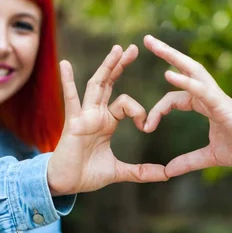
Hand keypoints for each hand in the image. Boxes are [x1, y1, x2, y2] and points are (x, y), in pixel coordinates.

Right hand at [48, 45, 167, 194]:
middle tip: (134, 48)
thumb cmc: (86, 175)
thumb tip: (167, 174)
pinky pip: (71, 99)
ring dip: (107, 66)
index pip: (126, 104)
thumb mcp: (119, 171)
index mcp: (106, 121)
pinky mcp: (73, 122)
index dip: (139, 110)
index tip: (145, 125)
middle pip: (110, 82)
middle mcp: (95, 114)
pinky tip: (65, 64)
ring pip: (96, 85)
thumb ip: (142, 171)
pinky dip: (68, 81)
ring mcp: (83, 115)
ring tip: (117, 48)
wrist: (64, 184)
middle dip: (121, 65)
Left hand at [143, 35, 231, 177]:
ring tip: (153, 43)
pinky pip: (202, 90)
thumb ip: (188, 161)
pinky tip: (169, 75)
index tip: (146, 126)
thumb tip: (166, 172)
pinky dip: (186, 82)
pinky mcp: (224, 106)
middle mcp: (210, 96)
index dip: (158, 109)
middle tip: (146, 40)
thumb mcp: (210, 156)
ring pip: (192, 71)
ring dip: (172, 56)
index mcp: (206, 105)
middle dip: (166, 54)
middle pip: (185, 69)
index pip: (175, 98)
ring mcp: (218, 98)